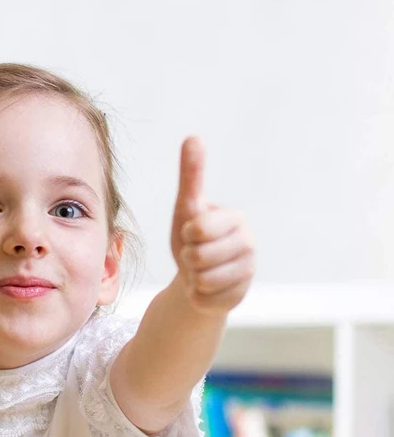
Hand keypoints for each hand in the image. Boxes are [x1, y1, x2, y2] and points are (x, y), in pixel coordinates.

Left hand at [170, 136, 254, 315]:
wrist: (197, 276)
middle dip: (188, 258)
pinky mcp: (239, 297)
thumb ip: (191, 175)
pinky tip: (206, 288)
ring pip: (202, 280)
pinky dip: (196, 296)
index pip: (199, 229)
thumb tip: (193, 136)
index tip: (193, 233)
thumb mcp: (187, 207)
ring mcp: (247, 273)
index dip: (187, 234)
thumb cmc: (192, 237)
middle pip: (198, 256)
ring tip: (200, 271)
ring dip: (192, 277)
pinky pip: (203, 299)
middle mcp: (249, 244)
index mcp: (236, 218)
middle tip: (195, 255)